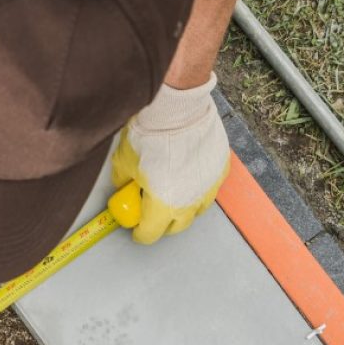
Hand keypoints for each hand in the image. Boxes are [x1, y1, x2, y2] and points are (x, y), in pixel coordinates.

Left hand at [110, 75, 232, 244]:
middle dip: (162, 223)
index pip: (149, 234)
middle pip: (175, 227)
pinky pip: (209, 186)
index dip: (139, 232)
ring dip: (182, 206)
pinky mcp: (220, 171)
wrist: (178, 109)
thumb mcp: (123, 162)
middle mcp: (189, 203)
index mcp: (162, 207)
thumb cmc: (150, 135)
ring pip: (196, 209)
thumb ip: (123, 181)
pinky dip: (199, 184)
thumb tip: (124, 186)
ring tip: (172, 191)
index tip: (136, 227)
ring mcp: (208, 188)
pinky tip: (189, 171)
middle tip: (152, 211)